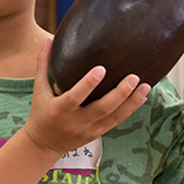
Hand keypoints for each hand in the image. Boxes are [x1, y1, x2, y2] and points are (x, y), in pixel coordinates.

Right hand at [20, 38, 150, 157]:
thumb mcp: (38, 90)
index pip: (75, 97)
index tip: (102, 69)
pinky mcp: (98, 133)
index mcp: (59, 110)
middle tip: (133, 77)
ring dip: (131, 102)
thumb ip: (43, 64)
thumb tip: (49, 38)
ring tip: (145, 85)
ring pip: (114, 117)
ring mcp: (89, 130)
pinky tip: (142, 96)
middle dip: (119, 94)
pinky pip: (117, 121)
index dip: (88, 84)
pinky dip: (131, 109)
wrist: (44, 145)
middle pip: (102, 109)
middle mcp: (76, 122)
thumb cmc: (41, 112)